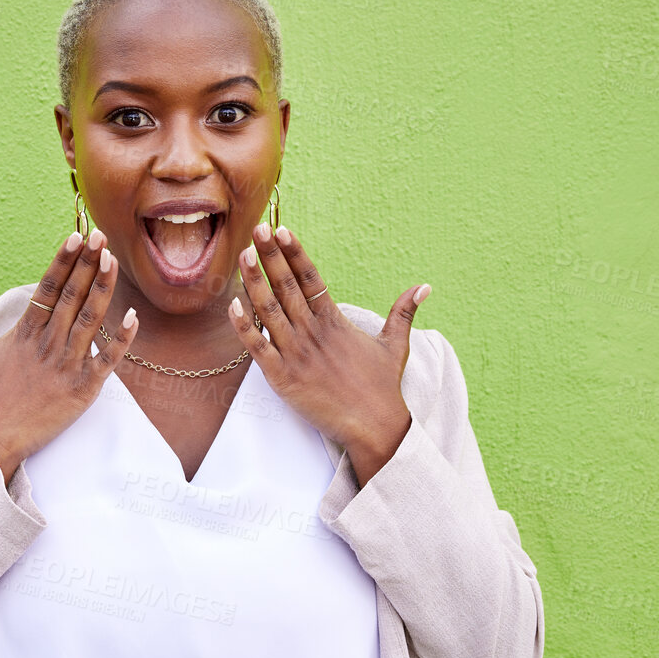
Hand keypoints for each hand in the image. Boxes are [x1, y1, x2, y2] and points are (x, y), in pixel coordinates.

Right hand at [0, 230, 138, 479]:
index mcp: (23, 333)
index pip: (47, 288)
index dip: (63, 261)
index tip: (76, 237)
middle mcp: (47, 344)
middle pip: (71, 295)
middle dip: (88, 264)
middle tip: (101, 236)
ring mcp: (67, 365)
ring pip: (90, 319)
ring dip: (103, 288)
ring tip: (113, 259)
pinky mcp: (82, 389)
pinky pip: (107, 360)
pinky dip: (121, 339)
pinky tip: (134, 316)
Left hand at [227, 221, 429, 485]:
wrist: (375, 427)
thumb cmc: (382, 388)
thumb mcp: (395, 345)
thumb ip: (403, 312)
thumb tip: (425, 287)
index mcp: (335, 322)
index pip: (311, 279)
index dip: (296, 254)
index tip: (282, 231)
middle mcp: (314, 333)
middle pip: (287, 287)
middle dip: (270, 257)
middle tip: (256, 229)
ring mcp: (297, 355)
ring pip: (269, 311)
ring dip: (254, 282)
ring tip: (242, 255)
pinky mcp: (283, 379)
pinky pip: (258, 348)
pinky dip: (244, 327)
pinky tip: (233, 304)